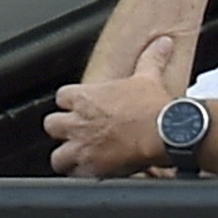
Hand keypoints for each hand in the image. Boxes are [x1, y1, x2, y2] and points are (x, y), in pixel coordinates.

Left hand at [48, 36, 174, 177]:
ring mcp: (82, 145)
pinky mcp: (93, 167)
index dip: (70, 104)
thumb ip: (151, 58)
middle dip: (62, 131)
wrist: (165, 133)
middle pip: (52, 126)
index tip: (81, 108)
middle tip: (77, 134)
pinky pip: (75, 175)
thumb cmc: (155, 107)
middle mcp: (78, 121)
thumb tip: (163, 43)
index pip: (61, 97)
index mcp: (86, 97)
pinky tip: (94, 173)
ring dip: (66, 157)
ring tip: (79, 159)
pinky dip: (83, 175)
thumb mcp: (149, 76)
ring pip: (57, 156)